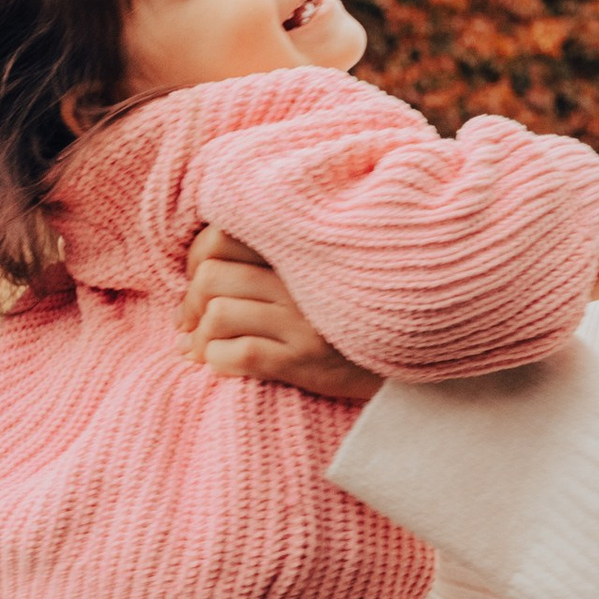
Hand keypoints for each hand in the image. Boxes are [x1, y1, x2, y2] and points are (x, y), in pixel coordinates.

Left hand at [178, 225, 380, 400]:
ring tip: (202, 345)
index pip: (222, 235)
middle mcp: (302, 278)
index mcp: (300, 246)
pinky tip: (219, 363)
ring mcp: (304, 320)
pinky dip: (215, 360)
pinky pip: (239, 355)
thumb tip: (195, 269)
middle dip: (189, 301)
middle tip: (190, 320)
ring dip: (200, 335)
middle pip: (211, 275)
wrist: (408, 355)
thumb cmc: (353, 309)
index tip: (197, 278)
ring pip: (219, 314)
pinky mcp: (306, 360)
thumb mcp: (319, 267)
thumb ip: (273, 255)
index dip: (196, 257)